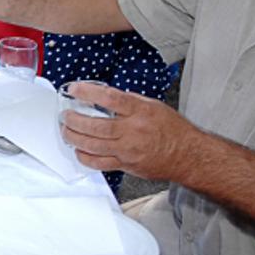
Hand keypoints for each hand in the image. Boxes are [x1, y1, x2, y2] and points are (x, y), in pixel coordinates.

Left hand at [59, 81, 198, 181]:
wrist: (188, 155)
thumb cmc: (173, 129)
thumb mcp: (153, 105)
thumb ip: (128, 101)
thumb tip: (104, 96)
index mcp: (140, 112)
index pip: (109, 98)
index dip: (87, 92)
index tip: (74, 89)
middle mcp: (133, 131)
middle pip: (96, 126)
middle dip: (74, 120)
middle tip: (65, 115)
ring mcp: (128, 151)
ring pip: (93, 146)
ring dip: (74, 138)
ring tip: (66, 130)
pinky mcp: (126, 165)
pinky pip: (99, 163)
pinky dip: (84, 157)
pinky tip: (78, 150)